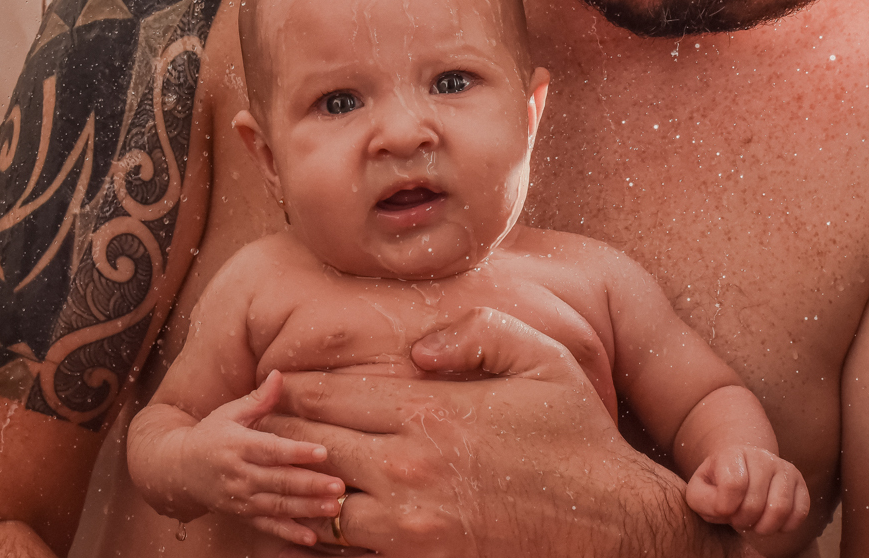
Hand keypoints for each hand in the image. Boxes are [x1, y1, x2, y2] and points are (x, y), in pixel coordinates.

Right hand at [175, 370, 345, 545]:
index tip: (323, 452)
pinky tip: (311, 537)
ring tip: (334, 507)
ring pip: (277, 505)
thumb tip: (279, 374)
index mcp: (238, 446)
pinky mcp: (242, 515)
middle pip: (279, 481)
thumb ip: (258, 399)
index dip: (297, 452)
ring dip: (307, 508)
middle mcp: (239, 475)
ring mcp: (240, 498)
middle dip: (310, 485)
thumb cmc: (209, 436)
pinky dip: (289, 533)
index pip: (271, 450)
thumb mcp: (229, 414)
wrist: (176, 470)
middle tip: (339, 486)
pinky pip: (267, 526)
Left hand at [260, 307, 743, 557]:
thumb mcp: (542, 358)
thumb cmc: (577, 436)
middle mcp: (406, 469)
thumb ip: (477, 333)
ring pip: (316, 506)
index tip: (274, 383)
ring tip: (280, 475)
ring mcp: (408, 527)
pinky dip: (324, 537)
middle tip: (258, 426)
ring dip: (296, 488)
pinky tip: (320, 522)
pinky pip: (346, 554)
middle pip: (310, 447)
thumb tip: (418, 350)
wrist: (611, 524)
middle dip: (280, 435)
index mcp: (428, 412)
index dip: (292, 388)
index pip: (328, 395)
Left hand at [685, 446, 809, 534]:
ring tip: (754, 523)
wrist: (742, 468)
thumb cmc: (717, 483)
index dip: (726, 507)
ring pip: (780, 508)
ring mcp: (784, 467)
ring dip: (764, 527)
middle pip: (756, 502)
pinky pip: (800, 512)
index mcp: (733, 454)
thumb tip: (724, 508)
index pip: (733, 485)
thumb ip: (702, 500)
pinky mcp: (800, 482)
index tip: (723, 510)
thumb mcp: (699, 489)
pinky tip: (770, 521)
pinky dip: (785, 526)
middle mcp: (761, 456)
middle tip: (738, 520)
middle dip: (743, 521)